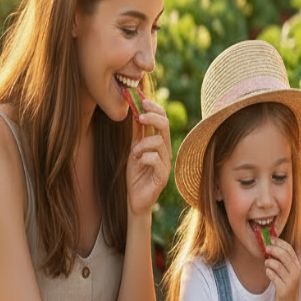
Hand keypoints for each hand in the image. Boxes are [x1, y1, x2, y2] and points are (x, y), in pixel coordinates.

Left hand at [127, 98, 171, 215]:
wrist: (134, 199)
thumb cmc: (135, 175)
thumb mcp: (134, 149)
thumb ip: (137, 133)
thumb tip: (135, 112)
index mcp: (159, 144)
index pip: (163, 120)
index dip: (155, 109)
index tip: (143, 101)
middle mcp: (165, 152)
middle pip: (165, 126)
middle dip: (152, 117)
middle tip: (140, 115)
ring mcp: (166, 164)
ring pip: (158, 142)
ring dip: (142, 144)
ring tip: (135, 154)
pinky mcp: (163, 176)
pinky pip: (155, 158)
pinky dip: (144, 157)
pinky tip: (139, 163)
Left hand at [264, 236, 300, 300]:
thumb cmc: (286, 289)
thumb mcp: (287, 274)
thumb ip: (283, 263)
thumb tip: (271, 248)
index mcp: (297, 267)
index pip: (290, 250)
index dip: (280, 242)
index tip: (271, 239)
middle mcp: (296, 272)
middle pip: (284, 255)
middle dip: (273, 249)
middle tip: (266, 248)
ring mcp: (291, 281)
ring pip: (277, 265)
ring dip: (269, 262)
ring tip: (266, 264)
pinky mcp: (284, 289)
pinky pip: (273, 276)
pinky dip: (268, 272)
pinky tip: (268, 273)